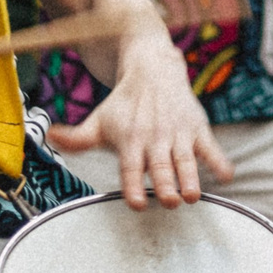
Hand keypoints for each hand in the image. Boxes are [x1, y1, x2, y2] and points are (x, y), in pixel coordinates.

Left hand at [46, 30, 232, 208]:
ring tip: (193, 196)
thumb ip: (76, 138)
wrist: (152, 68)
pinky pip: (211, 147)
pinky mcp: (197, 128)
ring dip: (190, 178)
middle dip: (165, 186)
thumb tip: (48, 137)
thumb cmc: (124, 104)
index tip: (137, 204)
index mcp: (129, 141)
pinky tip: (225, 177)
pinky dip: (219, 161)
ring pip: (186, 161)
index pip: (129, 169)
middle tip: (169, 202)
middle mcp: (154, 139)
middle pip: (160, 167)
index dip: (133, 186)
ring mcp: (178, 134)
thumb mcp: (99, 121)